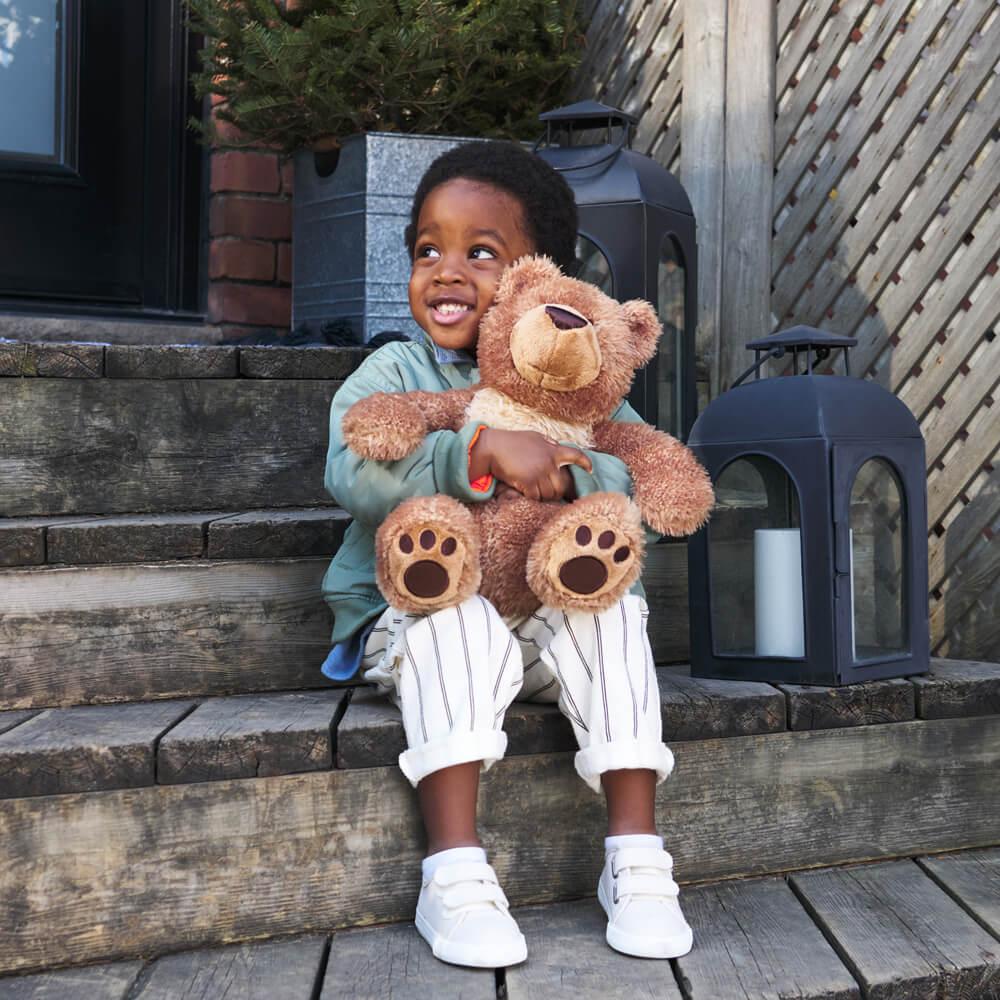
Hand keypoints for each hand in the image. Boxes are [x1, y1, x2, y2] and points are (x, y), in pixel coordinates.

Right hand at [471, 428, 590, 500]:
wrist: (492, 448)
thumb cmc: (511, 441)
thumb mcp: (532, 436)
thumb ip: (547, 442)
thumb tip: (557, 444)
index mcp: (552, 450)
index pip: (576, 455)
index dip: (585, 463)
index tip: (591, 470)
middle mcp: (548, 462)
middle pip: (561, 485)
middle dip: (556, 492)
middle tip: (549, 494)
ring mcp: (539, 472)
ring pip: (549, 494)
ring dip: (542, 496)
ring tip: (534, 492)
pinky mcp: (527, 482)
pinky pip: (535, 497)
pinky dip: (531, 498)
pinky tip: (525, 493)